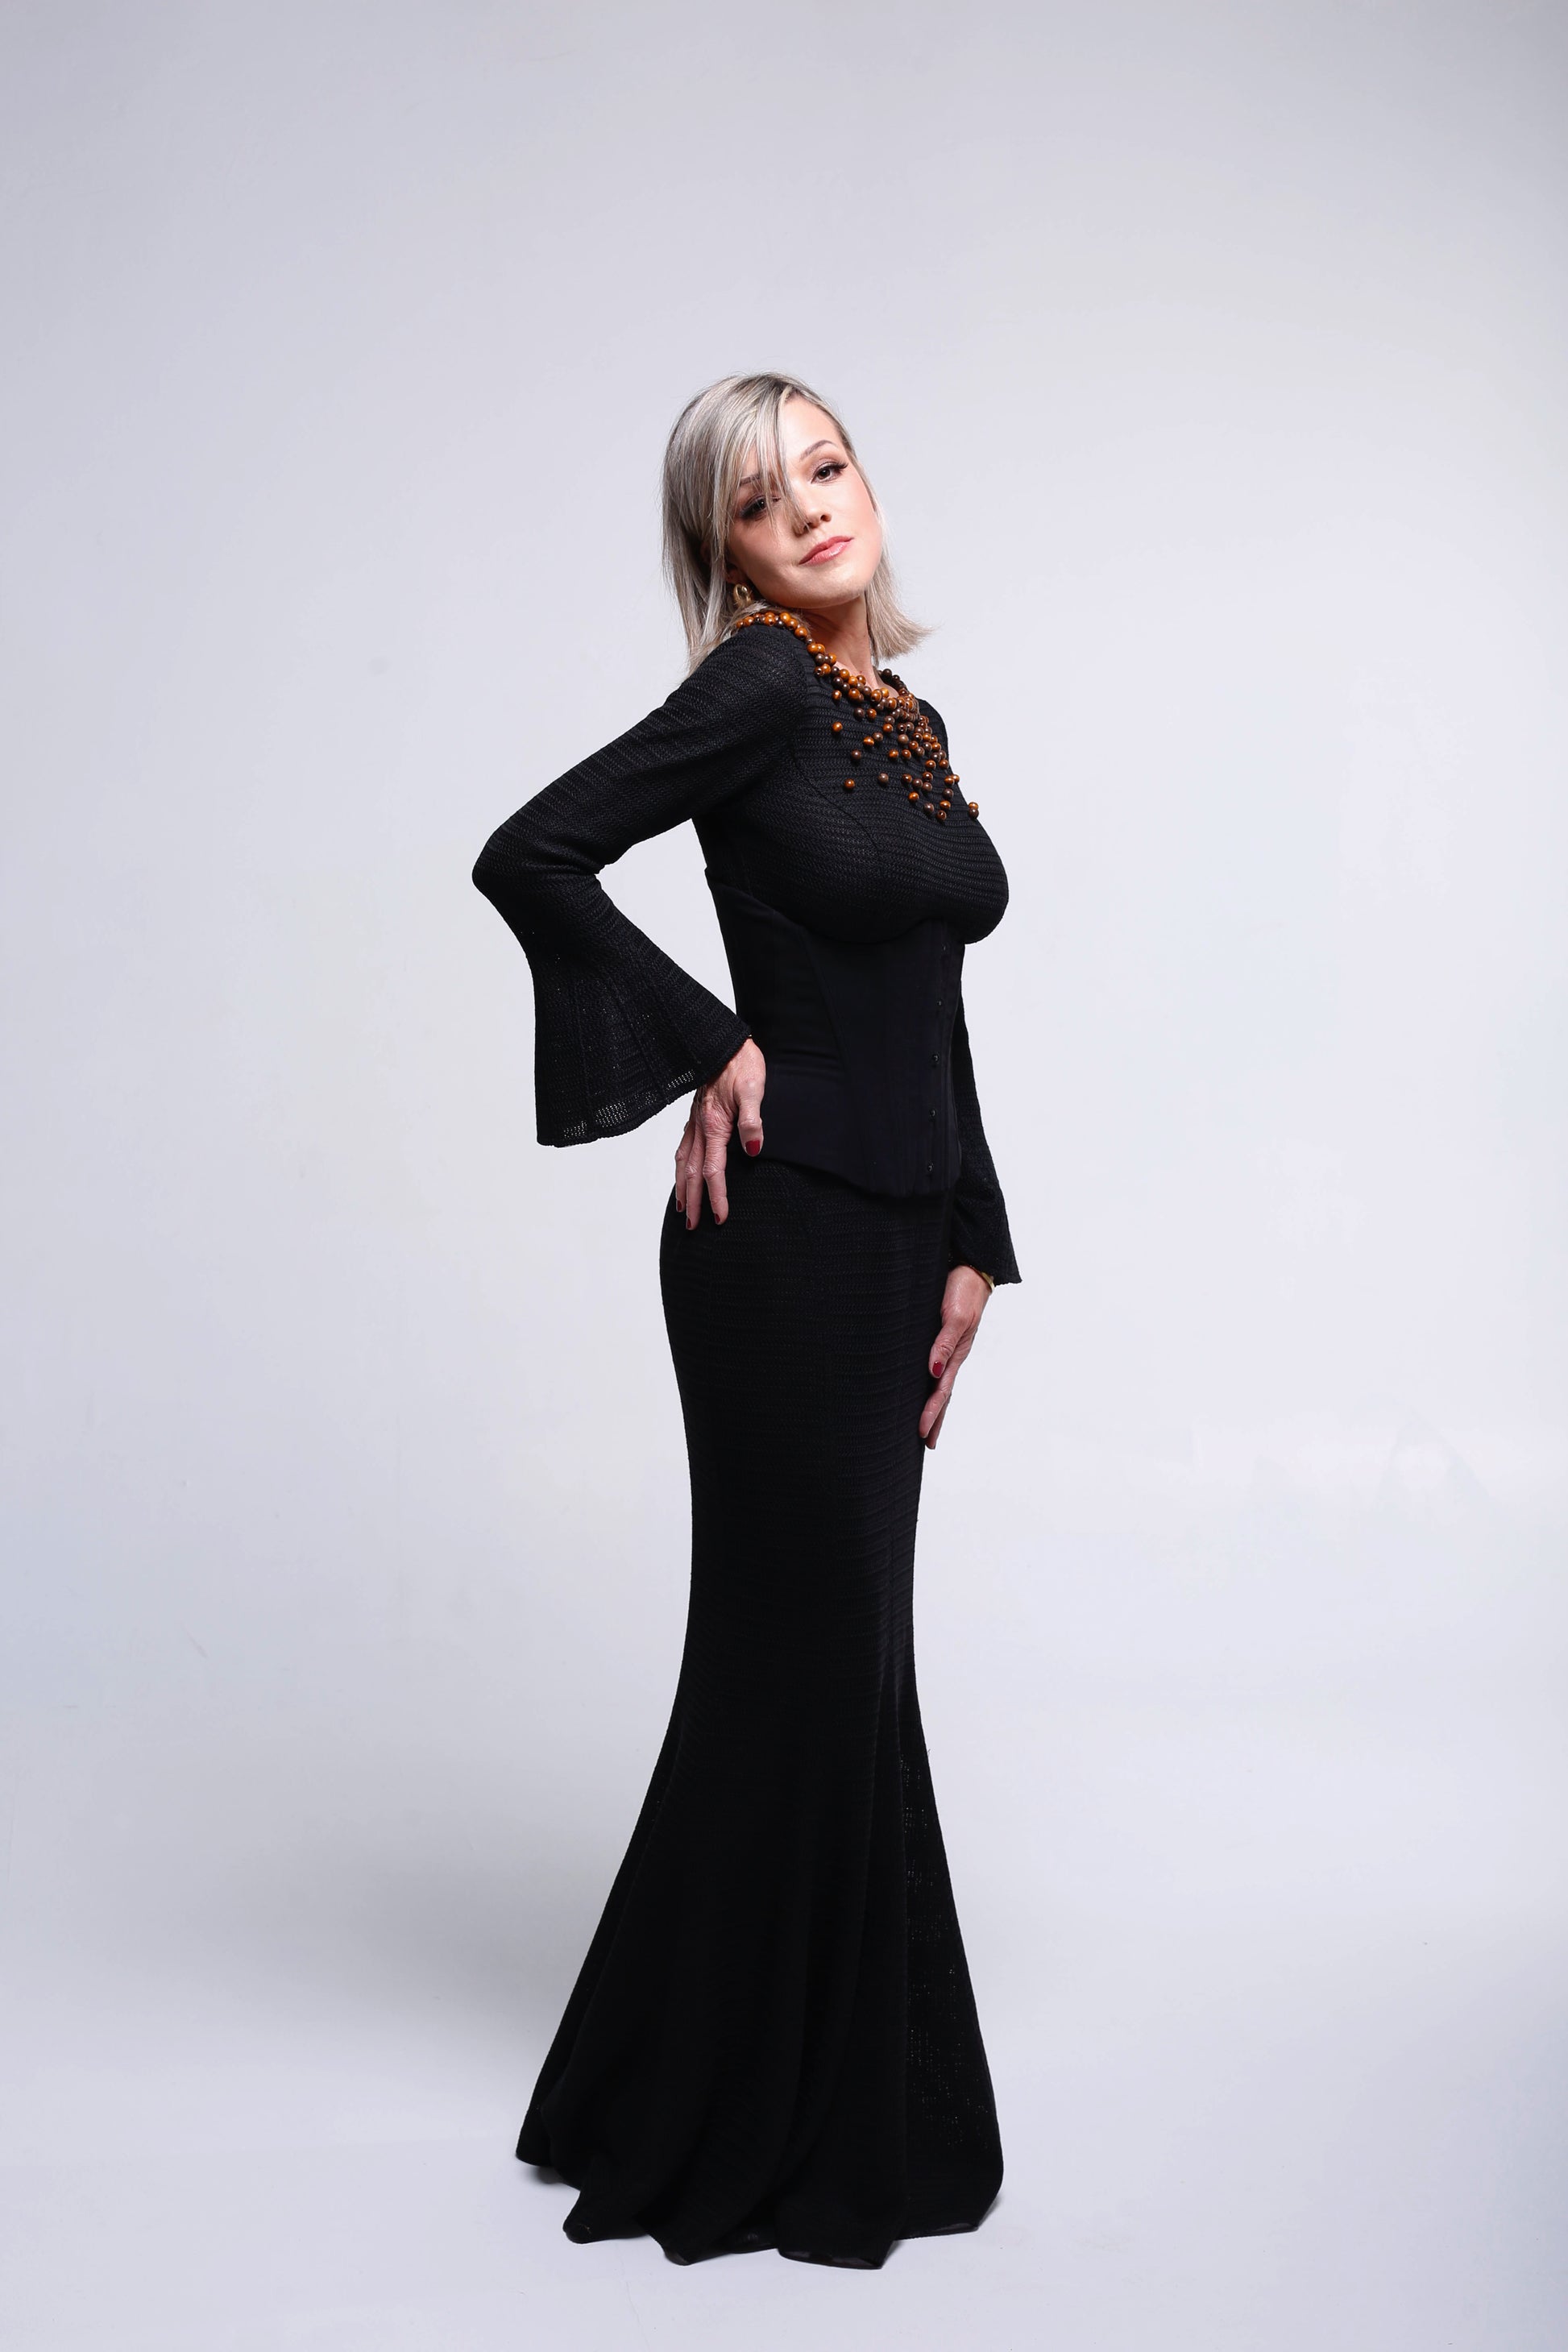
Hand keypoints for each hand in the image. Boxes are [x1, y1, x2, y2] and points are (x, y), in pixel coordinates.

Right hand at [673, 1039, 766, 1228]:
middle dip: (694, 1201)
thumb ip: (752, 1121)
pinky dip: (681, 1166)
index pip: (713, 1171)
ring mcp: (695, 1121)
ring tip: (682, 1208)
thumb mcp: (753, 1090)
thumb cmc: (743, 1064)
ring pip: (683, 1161)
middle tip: (694, 1227)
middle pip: (693, 1173)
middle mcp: (700, 1126)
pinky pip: (683, 1147)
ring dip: (682, 1187)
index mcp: (713, 1125)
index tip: (721, 1217)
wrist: (724, 1042)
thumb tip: (754, 1150)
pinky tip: (683, 1171)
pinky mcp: (696, 1114)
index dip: (717, 1196)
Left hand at [919, 1265, 992, 1449]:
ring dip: (934, 1406)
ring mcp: (949, 1347)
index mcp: (956, 1354)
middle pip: (944, 1394)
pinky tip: (926, 1388)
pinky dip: (931, 1383)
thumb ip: (944, 1343)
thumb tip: (933, 1371)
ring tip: (926, 1426)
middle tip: (926, 1443)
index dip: (931, 1413)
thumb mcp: (955, 1316)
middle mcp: (953, 1355)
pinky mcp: (943, 1337)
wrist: (970, 1267)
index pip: (942, 1391)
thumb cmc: (963, 1289)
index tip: (920, 1433)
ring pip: (940, 1383)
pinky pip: (936, 1366)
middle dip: (935, 1419)